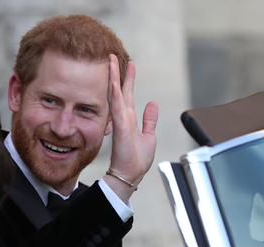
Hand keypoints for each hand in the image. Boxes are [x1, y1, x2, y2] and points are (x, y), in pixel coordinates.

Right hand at [104, 54, 158, 200]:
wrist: (129, 175)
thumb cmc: (137, 160)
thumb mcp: (148, 136)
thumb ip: (149, 120)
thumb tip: (153, 103)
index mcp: (130, 119)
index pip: (128, 94)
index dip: (128, 79)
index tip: (128, 64)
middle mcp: (123, 117)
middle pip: (120, 90)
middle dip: (118, 72)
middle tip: (113, 56)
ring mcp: (120, 121)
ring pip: (115, 94)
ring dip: (113, 77)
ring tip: (111, 61)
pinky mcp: (121, 126)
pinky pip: (117, 106)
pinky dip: (115, 92)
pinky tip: (113, 81)